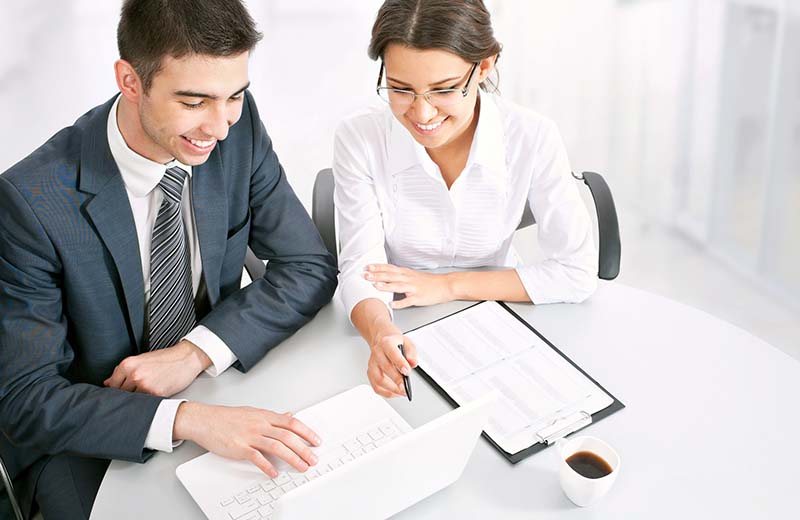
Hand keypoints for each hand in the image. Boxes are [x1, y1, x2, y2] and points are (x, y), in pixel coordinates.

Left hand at [103, 340, 210, 396]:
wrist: (187, 358)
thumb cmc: (166, 359)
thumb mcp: (143, 359)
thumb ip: (124, 371)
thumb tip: (108, 382)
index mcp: (128, 364)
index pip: (112, 385)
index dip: (116, 390)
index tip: (121, 392)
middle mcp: (134, 374)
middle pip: (120, 393)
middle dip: (127, 395)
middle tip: (137, 392)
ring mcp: (144, 385)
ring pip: (132, 400)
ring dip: (137, 399)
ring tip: (148, 392)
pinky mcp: (155, 393)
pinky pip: (145, 403)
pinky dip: (148, 401)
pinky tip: (154, 394)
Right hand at [173, 402, 320, 477]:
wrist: (204, 420)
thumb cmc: (227, 417)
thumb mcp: (253, 412)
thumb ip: (272, 416)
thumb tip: (288, 415)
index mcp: (265, 416)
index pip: (292, 423)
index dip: (307, 432)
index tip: (316, 441)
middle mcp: (260, 424)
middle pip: (288, 436)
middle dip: (304, 449)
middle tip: (313, 459)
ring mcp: (250, 436)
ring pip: (277, 447)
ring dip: (292, 458)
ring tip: (301, 466)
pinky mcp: (239, 447)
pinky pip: (257, 458)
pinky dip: (267, 466)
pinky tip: (274, 473)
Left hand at [364, 264, 452, 308]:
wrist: (445, 285)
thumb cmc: (428, 281)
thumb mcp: (412, 274)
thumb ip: (399, 274)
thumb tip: (386, 274)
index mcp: (406, 273)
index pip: (389, 268)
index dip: (378, 267)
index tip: (367, 267)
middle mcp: (408, 279)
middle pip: (390, 276)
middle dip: (377, 275)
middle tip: (365, 275)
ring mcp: (413, 288)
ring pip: (398, 286)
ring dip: (386, 286)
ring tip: (375, 286)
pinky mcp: (418, 298)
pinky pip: (408, 301)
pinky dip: (400, 303)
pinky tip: (392, 304)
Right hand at [366, 323, 417, 398]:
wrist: (382, 339)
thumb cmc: (395, 343)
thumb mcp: (407, 343)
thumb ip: (412, 353)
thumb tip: (413, 363)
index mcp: (386, 343)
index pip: (392, 354)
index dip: (400, 363)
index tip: (407, 372)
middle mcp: (377, 353)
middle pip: (385, 368)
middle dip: (396, 379)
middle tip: (405, 387)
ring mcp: (372, 363)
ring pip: (378, 379)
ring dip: (390, 389)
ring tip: (402, 392)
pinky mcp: (370, 372)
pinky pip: (375, 386)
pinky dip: (385, 392)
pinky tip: (395, 393)